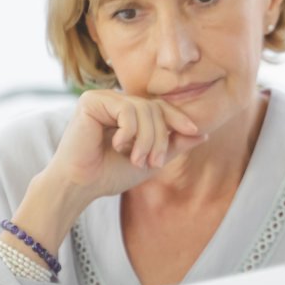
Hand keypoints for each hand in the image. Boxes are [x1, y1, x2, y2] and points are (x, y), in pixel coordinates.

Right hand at [48, 89, 205, 199]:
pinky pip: (126, 110)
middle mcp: (116, 102)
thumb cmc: (110, 174)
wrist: (81, 185)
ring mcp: (104, 99)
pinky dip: (129, 132)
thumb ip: (174, 145)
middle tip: (152, 162)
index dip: (178, 118)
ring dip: (147, 139)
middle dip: (160, 139)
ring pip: (143, 109)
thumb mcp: (151, 161)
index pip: (160, 108)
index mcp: (128, 114)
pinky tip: (118, 145)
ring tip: (136, 159)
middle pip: (155, 109)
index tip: (194, 131)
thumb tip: (203, 134)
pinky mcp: (92, 101)